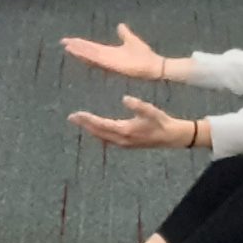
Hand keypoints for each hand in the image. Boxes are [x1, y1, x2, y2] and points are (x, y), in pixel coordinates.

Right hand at [63, 23, 165, 80]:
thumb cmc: (144, 56)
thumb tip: (120, 25)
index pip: (92, 47)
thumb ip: (125, 34)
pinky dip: (90, 56)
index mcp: (110, 52)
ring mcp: (109, 62)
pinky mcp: (113, 65)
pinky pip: (99, 60)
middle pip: (88, 51)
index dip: (81, 44)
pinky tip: (83, 53)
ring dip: (80, 51)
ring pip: (91, 55)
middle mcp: (107, 58)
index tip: (69, 40)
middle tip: (63, 42)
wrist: (154, 66)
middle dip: (76, 47)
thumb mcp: (132, 41)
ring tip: (68, 46)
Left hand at [69, 95, 196, 149]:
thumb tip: (124, 98)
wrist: (171, 136)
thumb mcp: (150, 111)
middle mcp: (121, 139)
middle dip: (84, 125)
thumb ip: (137, 105)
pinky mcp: (126, 144)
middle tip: (71, 117)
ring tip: (80, 122)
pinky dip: (99, 134)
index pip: (101, 125)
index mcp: (125, 130)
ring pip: (102, 137)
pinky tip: (96, 129)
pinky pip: (107, 139)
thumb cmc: (161, 122)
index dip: (87, 120)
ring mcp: (123, 144)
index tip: (76, 114)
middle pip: (98, 132)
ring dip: (90, 130)